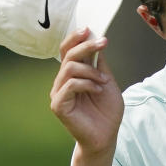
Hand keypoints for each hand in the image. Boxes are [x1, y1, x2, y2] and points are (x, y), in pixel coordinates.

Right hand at [50, 29, 123, 155]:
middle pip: (68, 55)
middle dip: (86, 46)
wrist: (106, 136)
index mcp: (73, 74)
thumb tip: (96, 40)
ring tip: (103, 81)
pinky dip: (86, 84)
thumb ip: (99, 64)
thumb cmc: (107, 112)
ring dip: (90, 71)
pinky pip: (69, 85)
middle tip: (102, 43)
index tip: (90, 29)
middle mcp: (62, 81)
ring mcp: (58, 93)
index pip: (68, 50)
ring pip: (69, 68)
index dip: (76, 37)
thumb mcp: (107, 81)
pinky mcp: (58, 105)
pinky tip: (98, 90)